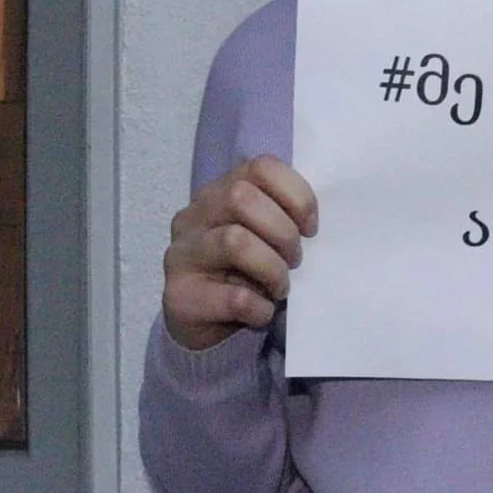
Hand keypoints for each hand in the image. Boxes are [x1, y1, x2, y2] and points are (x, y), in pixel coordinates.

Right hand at [163, 155, 318, 350]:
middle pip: (241, 197)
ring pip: (234, 241)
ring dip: (272, 268)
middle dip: (282, 231)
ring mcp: (181, 254)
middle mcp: (195, 216)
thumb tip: (313, 223)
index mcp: (220, 192)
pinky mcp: (179, 296)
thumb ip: (282, 216)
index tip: (310, 227)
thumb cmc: (247, 273)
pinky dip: (260, 306)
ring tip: (280, 287)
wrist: (208, 326)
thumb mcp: (265, 236)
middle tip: (295, 260)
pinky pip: (233, 297)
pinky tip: (263, 312)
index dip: (296, 194)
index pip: (261, 166)